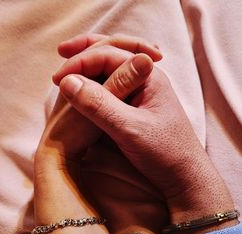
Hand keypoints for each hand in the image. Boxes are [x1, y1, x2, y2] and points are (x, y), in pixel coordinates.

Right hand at [37, 34, 160, 163]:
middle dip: (86, 49)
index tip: (57, 79)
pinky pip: (113, 85)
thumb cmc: (165, 152)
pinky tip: (86, 85)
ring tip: (70, 62)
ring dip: (91, 62)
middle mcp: (145, 78)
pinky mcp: (136, 106)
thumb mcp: (129, 128)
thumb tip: (68, 81)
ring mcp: (141, 91)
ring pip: (112, 67)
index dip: (80, 63)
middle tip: (62, 50)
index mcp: (148, 75)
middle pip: (113, 51)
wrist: (184, 176)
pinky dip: (96, 80)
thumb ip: (99, 104)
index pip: (108, 55)